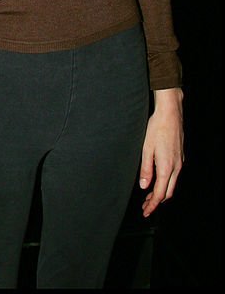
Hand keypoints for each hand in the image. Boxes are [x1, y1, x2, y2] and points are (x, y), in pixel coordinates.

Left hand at [138, 87, 183, 216]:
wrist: (171, 114)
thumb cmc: (157, 128)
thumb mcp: (146, 148)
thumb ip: (146, 169)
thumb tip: (144, 186)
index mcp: (166, 168)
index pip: (159, 193)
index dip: (152, 205)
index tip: (146, 212)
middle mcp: (176, 168)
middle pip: (168, 192)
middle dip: (156, 202)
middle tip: (145, 206)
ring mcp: (180, 162)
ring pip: (171, 184)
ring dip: (161, 192)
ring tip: (149, 196)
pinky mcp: (180, 156)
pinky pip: (174, 175)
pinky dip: (166, 182)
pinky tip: (158, 179)